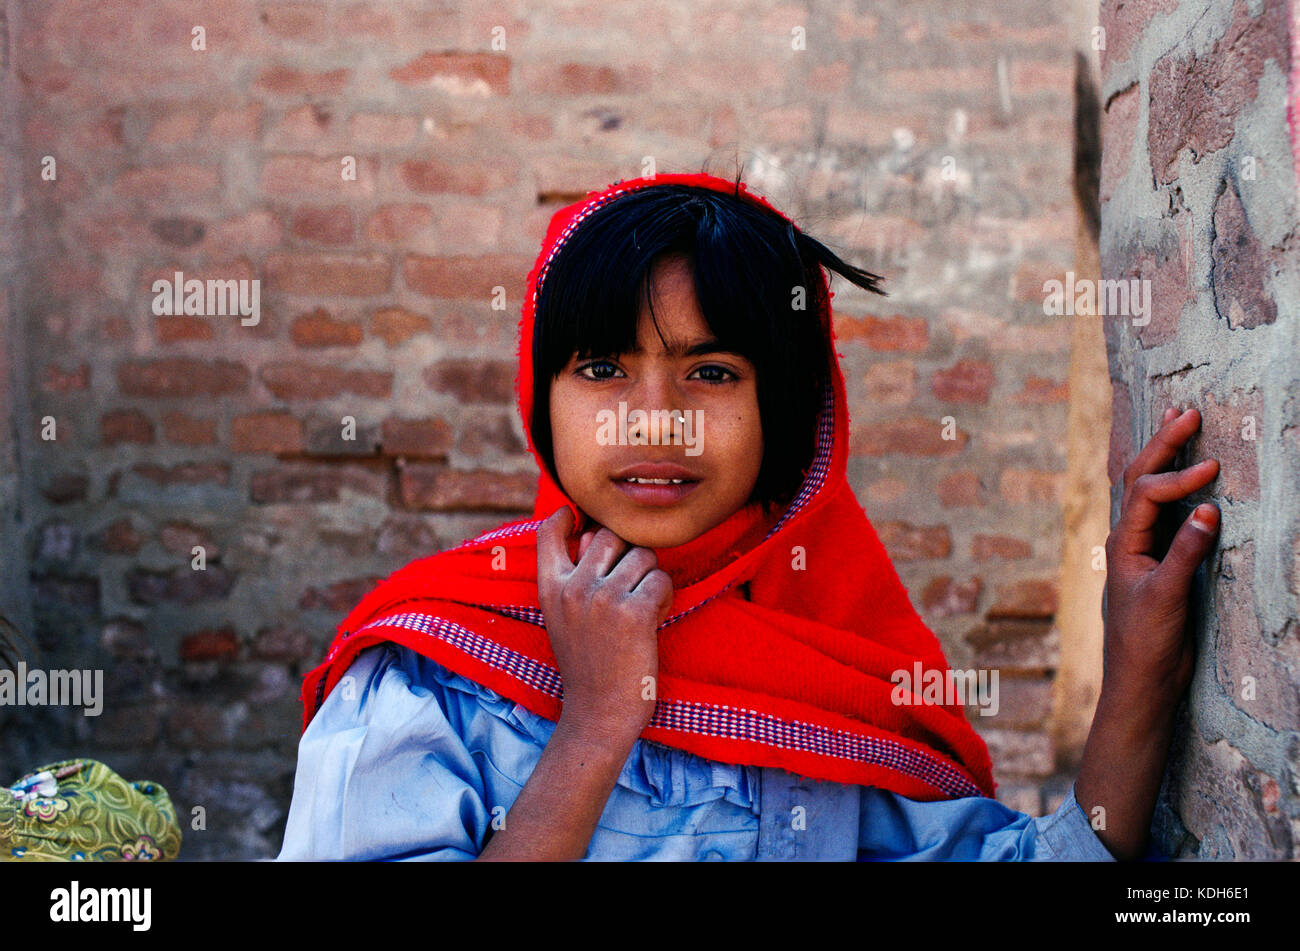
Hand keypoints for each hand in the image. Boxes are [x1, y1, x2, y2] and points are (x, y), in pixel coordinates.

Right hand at [536, 507, 672, 736]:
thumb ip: (573, 576)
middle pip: (610, 535)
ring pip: (643, 555)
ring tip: (642, 607)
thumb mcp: (563, 617)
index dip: (566, 516)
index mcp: (550, 588)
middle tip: (630, 586)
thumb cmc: (588, 664)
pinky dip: (665, 598)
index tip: (577, 516)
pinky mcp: (634, 613)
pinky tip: (653, 621)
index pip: (548, 532)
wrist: (598, 713)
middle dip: (628, 554)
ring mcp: (603, 599)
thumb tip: (594, 532)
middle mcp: (573, 588)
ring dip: (650, 577)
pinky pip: (661, 580)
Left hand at [1103, 406, 1219, 701]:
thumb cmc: (1146, 641)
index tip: (1214, 469)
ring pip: (1147, 491)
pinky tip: (1184, 473)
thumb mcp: (1167, 596)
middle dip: (1162, 444)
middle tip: (1187, 411)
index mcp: (1123, 543)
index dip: (1179, 477)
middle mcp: (1127, 538)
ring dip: (1162, 457)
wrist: (1141, 679)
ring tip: (1178, 423)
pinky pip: (1163, 512)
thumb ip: (1186, 553)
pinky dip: (1175, 486)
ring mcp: (1141, 547)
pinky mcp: (1157, 560)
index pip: (1148, 494)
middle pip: (1140, 480)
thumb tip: (1209, 509)